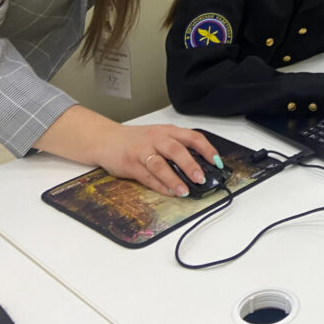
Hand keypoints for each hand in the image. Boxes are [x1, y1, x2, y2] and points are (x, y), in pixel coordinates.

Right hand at [96, 124, 220, 198]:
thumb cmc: (137, 140)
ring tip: (185, 191)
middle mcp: (156, 138)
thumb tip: (201, 166)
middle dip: (191, 165)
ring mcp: (142, 151)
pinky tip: (170, 192)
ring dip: (174, 179)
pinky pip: (147, 177)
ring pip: (160, 165)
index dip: (207, 149)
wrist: (105, 139)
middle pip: (177, 150)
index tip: (217, 162)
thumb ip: (177, 147)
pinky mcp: (130, 164)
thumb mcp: (159, 137)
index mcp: (168, 131)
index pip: (193, 137)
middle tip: (201, 179)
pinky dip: (160, 186)